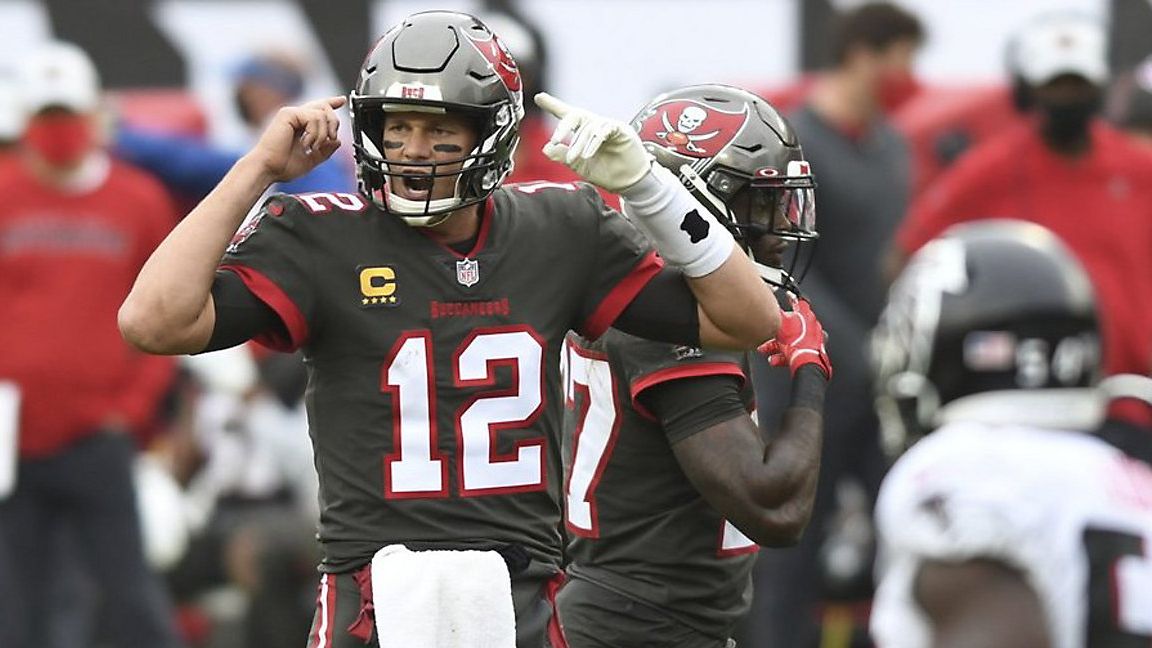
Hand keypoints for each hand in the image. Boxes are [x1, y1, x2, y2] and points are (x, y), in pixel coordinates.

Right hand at [247, 96, 344, 183]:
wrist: (269, 169)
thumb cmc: (283, 166)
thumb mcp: (312, 159)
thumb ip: (326, 150)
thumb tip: (337, 141)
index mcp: (300, 125)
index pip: (318, 109)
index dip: (331, 103)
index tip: (342, 100)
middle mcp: (296, 117)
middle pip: (325, 108)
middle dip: (334, 124)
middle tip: (330, 139)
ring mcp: (291, 113)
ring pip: (322, 114)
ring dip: (323, 134)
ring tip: (312, 147)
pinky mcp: (288, 113)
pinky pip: (313, 117)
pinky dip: (315, 133)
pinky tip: (305, 144)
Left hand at [534, 92, 651, 192]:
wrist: (628, 184)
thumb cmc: (606, 173)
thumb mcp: (578, 166)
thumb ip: (562, 156)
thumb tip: (546, 147)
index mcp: (583, 132)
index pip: (567, 115)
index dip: (553, 105)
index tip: (539, 97)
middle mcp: (594, 125)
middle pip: (575, 116)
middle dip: (563, 128)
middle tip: (555, 140)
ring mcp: (608, 126)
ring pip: (588, 127)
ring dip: (579, 143)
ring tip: (574, 159)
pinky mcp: (621, 130)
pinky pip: (604, 130)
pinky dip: (594, 142)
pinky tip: (588, 154)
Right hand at [758, 296, 831, 378]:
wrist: (805, 361)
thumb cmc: (796, 341)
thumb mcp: (780, 323)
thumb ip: (776, 314)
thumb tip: (770, 307)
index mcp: (807, 316)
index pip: (800, 303)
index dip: (792, 299)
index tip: (788, 296)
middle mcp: (812, 327)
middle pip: (793, 325)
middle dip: (778, 331)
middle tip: (770, 333)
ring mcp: (813, 341)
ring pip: (791, 340)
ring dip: (777, 345)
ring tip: (766, 350)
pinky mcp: (811, 353)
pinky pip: (794, 352)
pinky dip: (783, 355)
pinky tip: (774, 359)